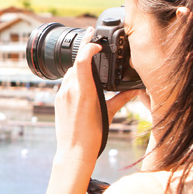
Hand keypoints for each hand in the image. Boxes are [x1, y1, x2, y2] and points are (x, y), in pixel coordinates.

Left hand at [54, 27, 139, 162]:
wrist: (73, 152)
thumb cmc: (92, 136)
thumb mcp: (109, 113)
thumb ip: (121, 98)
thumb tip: (135, 90)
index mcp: (84, 91)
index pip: (82, 59)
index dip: (88, 45)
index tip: (97, 42)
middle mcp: (70, 90)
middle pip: (76, 62)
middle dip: (85, 52)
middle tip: (96, 42)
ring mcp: (62, 94)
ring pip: (70, 71)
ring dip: (79, 65)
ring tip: (91, 61)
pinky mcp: (58, 99)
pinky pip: (66, 81)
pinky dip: (74, 77)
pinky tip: (83, 81)